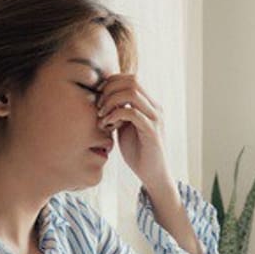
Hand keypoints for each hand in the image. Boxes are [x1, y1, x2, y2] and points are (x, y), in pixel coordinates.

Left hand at [96, 74, 171, 188]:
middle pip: (132, 81)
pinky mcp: (151, 131)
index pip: (131, 78)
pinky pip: (131, 113)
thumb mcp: (125, 126)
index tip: (99, 99)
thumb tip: (102, 98)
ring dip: (111, 101)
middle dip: (110, 90)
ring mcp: (155, 118)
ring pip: (132, 93)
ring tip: (102, 115)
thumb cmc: (137, 151)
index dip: (112, 83)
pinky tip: (107, 125)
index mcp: (150, 104)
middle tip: (99, 107)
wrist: (152, 174)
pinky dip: (115, 115)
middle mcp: (155, 108)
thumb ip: (119, 111)